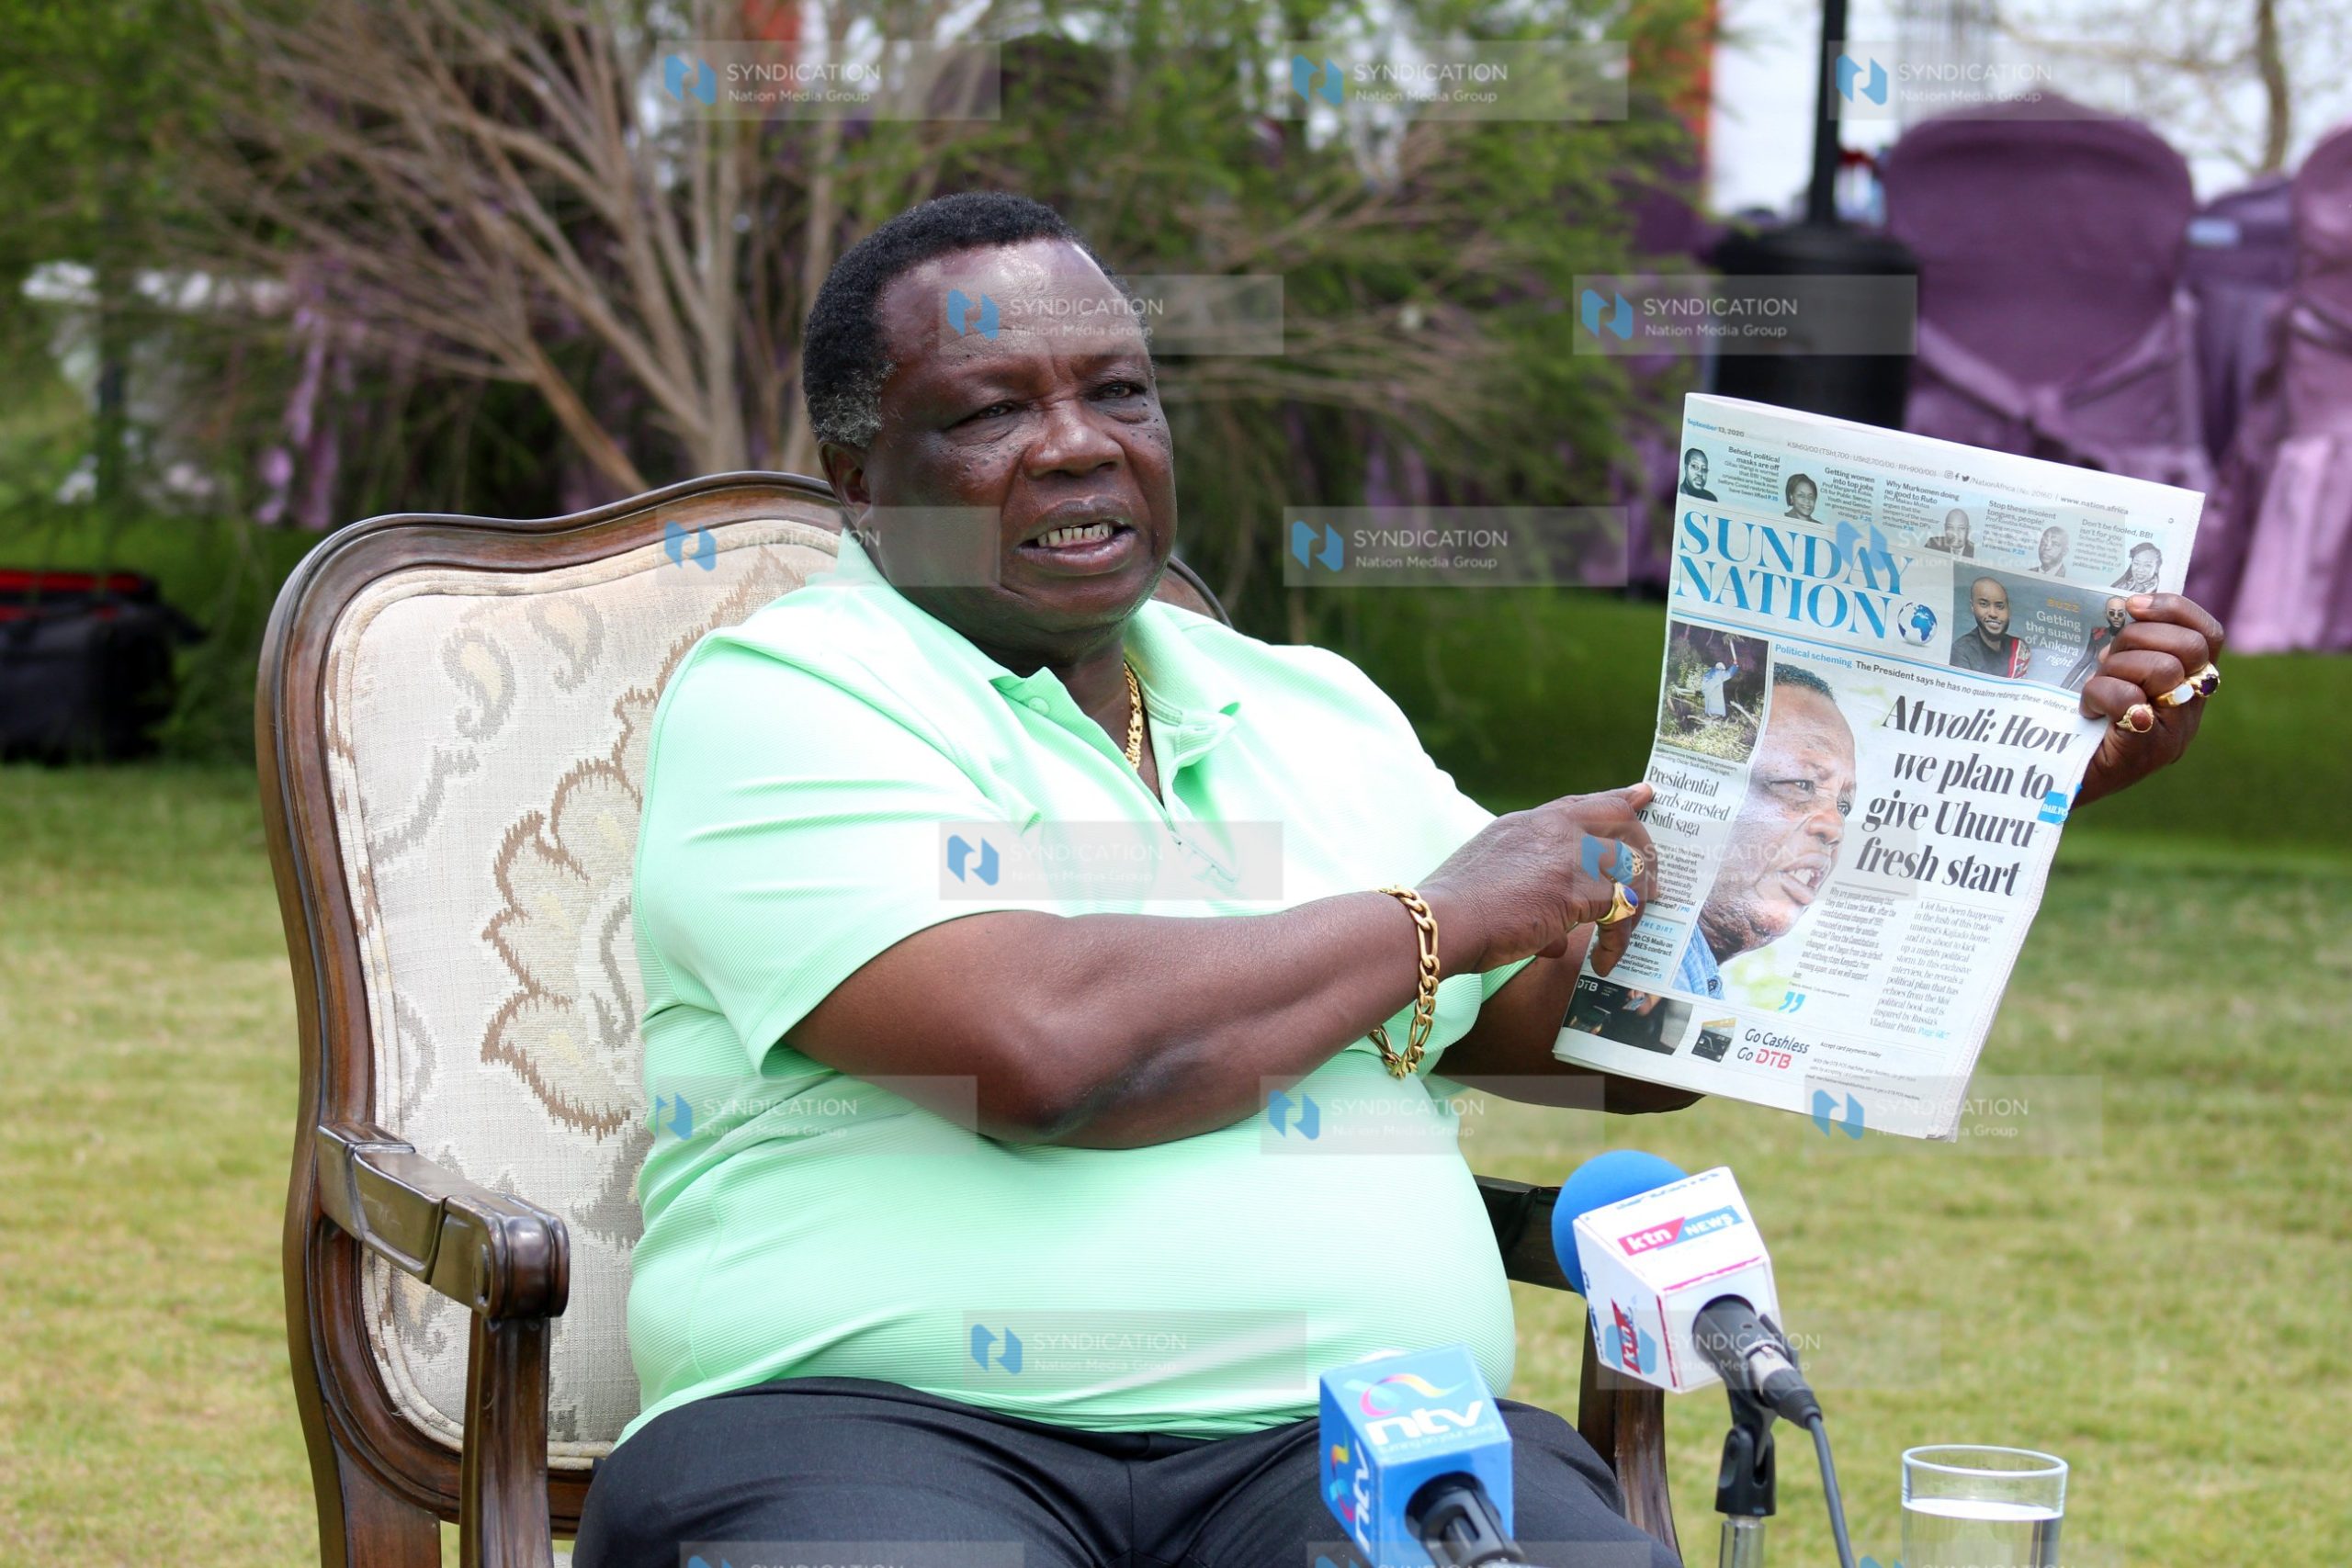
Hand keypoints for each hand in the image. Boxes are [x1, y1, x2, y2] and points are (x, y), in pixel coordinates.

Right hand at [1422, 784, 1659, 976]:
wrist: (1441, 919)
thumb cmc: (1453, 909)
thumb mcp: (1491, 879)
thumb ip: (1530, 895)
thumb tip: (1558, 939)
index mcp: (1528, 822)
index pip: (1584, 803)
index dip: (1620, 799)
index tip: (1645, 794)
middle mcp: (1553, 828)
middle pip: (1621, 819)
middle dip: (1644, 849)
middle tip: (1653, 881)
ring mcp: (1567, 854)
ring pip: (1630, 867)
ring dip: (1637, 903)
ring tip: (1627, 934)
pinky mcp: (1577, 889)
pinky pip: (1621, 909)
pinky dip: (1619, 939)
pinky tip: (1605, 959)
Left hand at [2077, 593, 2223, 806]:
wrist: (2054, 781)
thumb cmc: (2081, 723)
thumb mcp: (2113, 674)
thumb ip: (2132, 648)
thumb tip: (2131, 606)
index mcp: (2189, 687)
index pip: (2208, 637)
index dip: (2175, 610)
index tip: (2132, 605)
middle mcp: (2191, 711)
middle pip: (2188, 647)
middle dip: (2137, 640)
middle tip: (2106, 659)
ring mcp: (2174, 733)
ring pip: (2162, 669)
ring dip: (2116, 669)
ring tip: (2096, 687)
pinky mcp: (2148, 751)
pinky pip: (2131, 700)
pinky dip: (2100, 695)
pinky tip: (2087, 710)